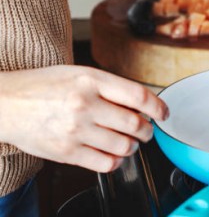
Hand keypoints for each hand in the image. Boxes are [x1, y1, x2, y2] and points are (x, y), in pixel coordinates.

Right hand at [0, 65, 167, 172]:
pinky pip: (105, 163)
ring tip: (129, 142)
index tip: (164, 113)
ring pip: (124, 146)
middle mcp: (85, 104)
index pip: (139, 96)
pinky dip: (116, 161)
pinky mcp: (67, 152)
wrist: (6, 103)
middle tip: (146, 130)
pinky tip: (112, 154)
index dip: (158, 107)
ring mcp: (76, 130)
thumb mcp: (79, 74)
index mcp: (91, 80)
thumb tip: (141, 103)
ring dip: (133, 147)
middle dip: (147, 130)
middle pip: (135, 124)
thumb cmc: (42, 86)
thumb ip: (110, 87)